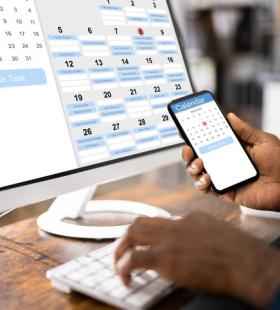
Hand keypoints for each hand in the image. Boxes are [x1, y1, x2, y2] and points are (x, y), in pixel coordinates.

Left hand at [115, 213, 279, 308]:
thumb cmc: (241, 252)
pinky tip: (126, 279)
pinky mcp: (165, 257)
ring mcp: (168, 239)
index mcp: (189, 218)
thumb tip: (193, 242)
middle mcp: (175, 224)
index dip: (149, 235)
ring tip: (119, 265)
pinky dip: (124, 267)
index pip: (160, 221)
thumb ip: (202, 233)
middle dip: (127, 236)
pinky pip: (134, 258)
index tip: (145, 245)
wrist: (246, 262)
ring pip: (132, 233)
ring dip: (121, 249)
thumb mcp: (220, 232)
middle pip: (140, 222)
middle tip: (124, 251)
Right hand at [183, 113, 279, 210]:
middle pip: (198, 156)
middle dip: (188, 152)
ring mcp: (222, 176)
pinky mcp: (223, 191)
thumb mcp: (263, 141)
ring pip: (197, 172)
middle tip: (188, 148)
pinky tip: (207, 177)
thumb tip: (230, 116)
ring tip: (199, 162)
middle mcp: (223, 162)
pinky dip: (201, 183)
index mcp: (231, 148)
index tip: (185, 129)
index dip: (195, 135)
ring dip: (192, 166)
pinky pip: (205, 188)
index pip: (209, 141)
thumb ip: (244, 129)